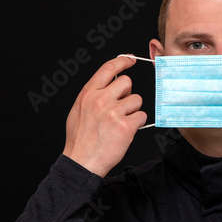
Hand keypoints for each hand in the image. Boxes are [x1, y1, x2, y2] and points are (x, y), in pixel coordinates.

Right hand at [62, 55, 146, 176]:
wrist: (82, 162)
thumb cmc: (81, 138)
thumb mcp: (79, 109)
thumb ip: (94, 94)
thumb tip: (110, 82)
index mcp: (88, 93)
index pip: (108, 68)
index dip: (123, 61)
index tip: (131, 60)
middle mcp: (101, 99)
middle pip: (127, 83)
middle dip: (127, 94)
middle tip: (120, 108)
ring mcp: (114, 112)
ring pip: (137, 100)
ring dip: (133, 111)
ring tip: (120, 123)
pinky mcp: (126, 126)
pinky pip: (142, 116)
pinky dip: (137, 124)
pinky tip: (125, 131)